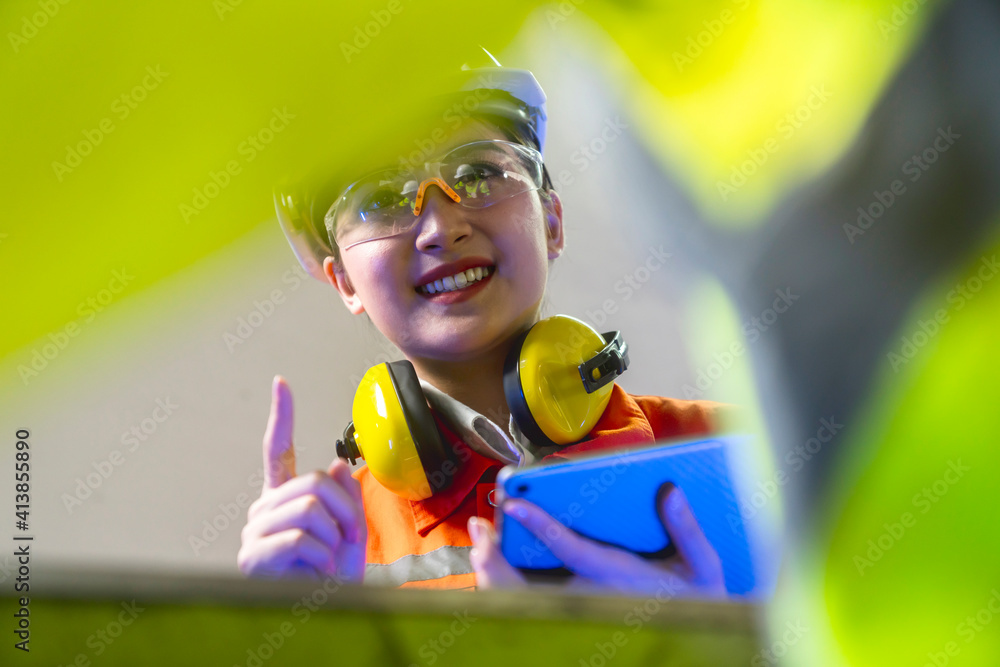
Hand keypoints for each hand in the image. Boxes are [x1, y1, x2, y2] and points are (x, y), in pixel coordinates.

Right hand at [237, 376, 366, 580]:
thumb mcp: (352, 530)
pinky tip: (314, 575)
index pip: (279, 451)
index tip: (281, 383)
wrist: (330, 613)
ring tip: (328, 562)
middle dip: (345, 512)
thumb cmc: (336, 575)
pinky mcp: (253, 556)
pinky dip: (321, 559)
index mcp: (285, 499)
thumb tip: (337, 463)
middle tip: (347, 542)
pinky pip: (301, 539)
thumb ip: (346, 497)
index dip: (282, 416)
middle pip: (314, 482)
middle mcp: (264, 510)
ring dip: (334, 539)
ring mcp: (255, 532)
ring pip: (310, 508)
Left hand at [468, 484, 725, 596]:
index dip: (542, 526)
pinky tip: (492, 560)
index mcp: (618, 576)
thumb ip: (686, 529)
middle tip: (479, 529)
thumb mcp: (704, 566)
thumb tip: (670, 491)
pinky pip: (528, 603)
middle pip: (532, 584)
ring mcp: (579, 607)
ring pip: (523, 598)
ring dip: (496, 572)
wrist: (695, 636)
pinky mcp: (574, 612)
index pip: (572, 549)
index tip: (516, 504)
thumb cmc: (698, 597)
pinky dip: (504, 584)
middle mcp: (591, 595)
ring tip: (479, 539)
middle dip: (498, 559)